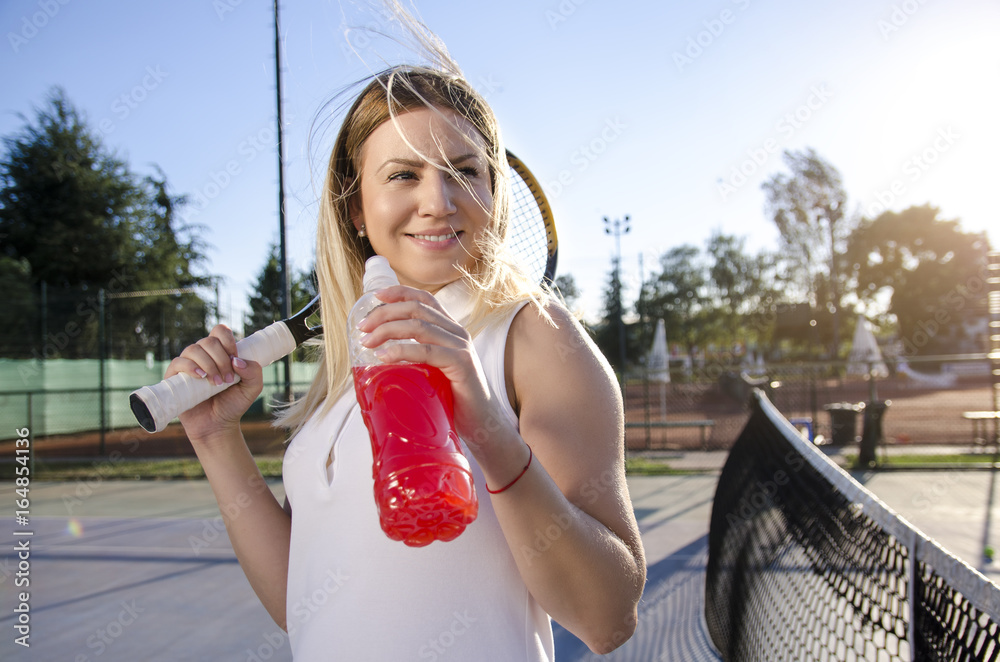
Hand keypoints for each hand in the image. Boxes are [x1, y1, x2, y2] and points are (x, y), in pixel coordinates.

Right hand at [164, 324, 262, 443]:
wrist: (217, 425)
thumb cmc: (233, 404)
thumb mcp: (252, 388)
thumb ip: (254, 372)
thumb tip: (236, 360)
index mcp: (220, 352)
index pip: (220, 331)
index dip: (227, 340)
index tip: (235, 358)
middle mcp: (203, 355)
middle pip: (209, 341)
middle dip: (221, 359)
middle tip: (228, 379)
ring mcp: (188, 364)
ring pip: (194, 349)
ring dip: (209, 364)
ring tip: (217, 383)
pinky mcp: (175, 377)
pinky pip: (178, 362)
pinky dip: (190, 366)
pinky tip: (201, 377)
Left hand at [354, 285, 508, 448]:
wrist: (482, 423)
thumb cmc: (453, 399)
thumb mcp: (431, 371)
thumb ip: (414, 359)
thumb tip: (377, 358)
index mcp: (449, 330)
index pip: (424, 300)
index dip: (399, 293)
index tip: (375, 296)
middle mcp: (456, 333)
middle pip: (417, 308)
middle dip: (385, 313)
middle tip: (363, 327)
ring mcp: (460, 347)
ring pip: (419, 326)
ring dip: (387, 330)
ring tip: (367, 342)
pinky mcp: (462, 363)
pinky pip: (427, 351)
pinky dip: (402, 351)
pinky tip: (384, 357)